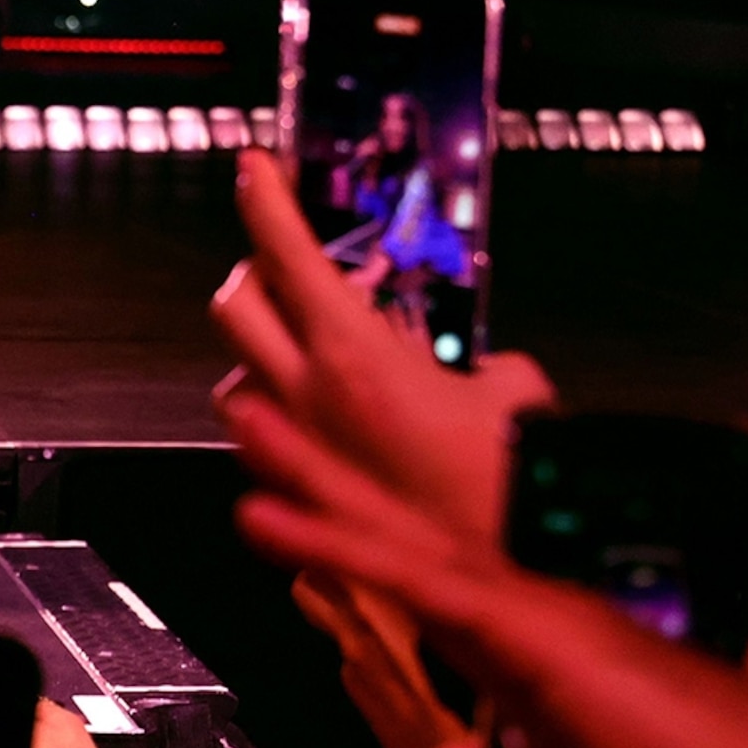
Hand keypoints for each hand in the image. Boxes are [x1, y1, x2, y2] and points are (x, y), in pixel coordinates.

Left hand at [211, 149, 553, 552]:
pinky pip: (262, 442)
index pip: (286, 250)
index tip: (254, 166)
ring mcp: (292, 447)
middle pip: (233, 303)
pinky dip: (281, 419)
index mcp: (353, 352)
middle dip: (254, 274)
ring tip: (311, 351)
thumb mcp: (513, 393)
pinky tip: (325, 424)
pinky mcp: (297, 494)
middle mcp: (304, 395)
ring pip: (235, 376)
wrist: (494, 580)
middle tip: (290, 265)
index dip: (263, 199)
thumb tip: (478, 369)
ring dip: (263, 356)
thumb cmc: (507, 488)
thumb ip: (482, 366)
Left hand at [223, 388, 747, 747]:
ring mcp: (528, 612)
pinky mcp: (526, 631)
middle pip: (399, 527)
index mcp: (527, 648)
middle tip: (254, 416)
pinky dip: (331, 542)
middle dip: (324, 472)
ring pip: (396, 533)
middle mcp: (526, 611)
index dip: (358, 534)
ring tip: (246, 421)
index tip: (292, 499)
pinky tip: (261, 512)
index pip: (421, 577)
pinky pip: (407, 577)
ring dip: (314, 478)